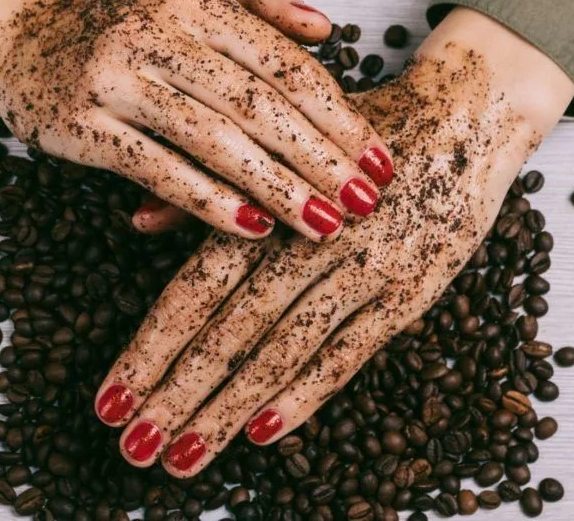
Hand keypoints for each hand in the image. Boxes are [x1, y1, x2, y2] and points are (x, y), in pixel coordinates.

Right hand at [0, 0, 392, 241]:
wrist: (17, 28)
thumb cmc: (118, 19)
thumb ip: (260, 2)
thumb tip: (326, 28)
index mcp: (196, 1)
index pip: (284, 64)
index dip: (339, 115)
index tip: (379, 159)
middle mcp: (158, 32)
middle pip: (258, 103)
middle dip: (319, 158)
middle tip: (365, 202)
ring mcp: (117, 77)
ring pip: (213, 138)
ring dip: (276, 186)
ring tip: (322, 224)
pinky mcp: (84, 123)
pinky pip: (156, 167)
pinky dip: (206, 200)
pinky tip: (252, 227)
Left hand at [93, 8, 573, 474]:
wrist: (464, 116)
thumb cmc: (356, 133)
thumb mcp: (279, 142)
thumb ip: (209, 190)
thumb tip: (134, 222)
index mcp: (267, 204)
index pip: (194, 290)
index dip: (149, 347)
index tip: (109, 398)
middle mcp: (308, 241)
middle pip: (229, 332)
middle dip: (176, 395)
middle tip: (132, 447)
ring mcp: (361, 270)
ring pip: (281, 351)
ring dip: (226, 409)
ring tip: (181, 456)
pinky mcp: (408, 293)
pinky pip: (349, 353)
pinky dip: (305, 393)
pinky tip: (262, 431)